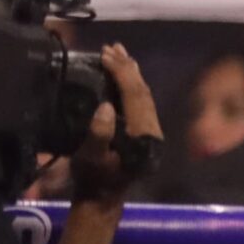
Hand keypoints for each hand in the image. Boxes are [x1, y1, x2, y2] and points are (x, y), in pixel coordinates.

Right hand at [68, 43, 163, 202]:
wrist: (102, 196)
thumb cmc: (93, 177)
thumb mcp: (90, 158)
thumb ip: (99, 134)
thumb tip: (106, 106)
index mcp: (142, 136)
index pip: (135, 96)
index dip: (121, 73)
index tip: (105, 55)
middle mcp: (152, 130)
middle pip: (142, 91)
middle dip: (128, 67)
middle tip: (111, 47)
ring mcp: (151, 130)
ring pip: (144, 94)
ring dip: (131, 72)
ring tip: (118, 52)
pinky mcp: (145, 130)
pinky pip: (141, 100)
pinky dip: (132, 83)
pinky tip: (124, 72)